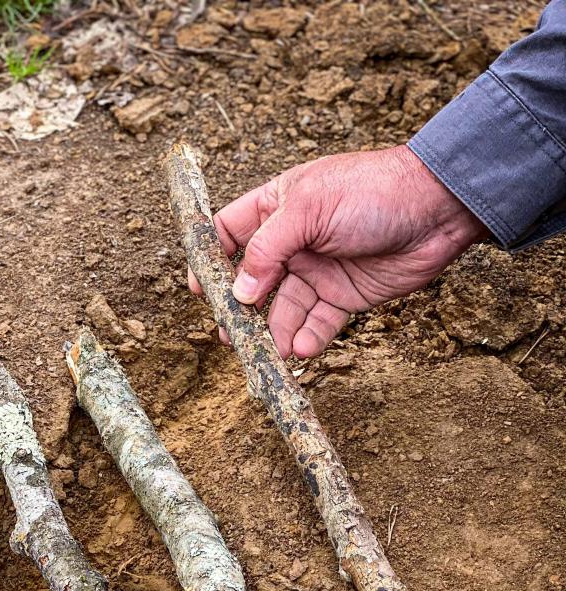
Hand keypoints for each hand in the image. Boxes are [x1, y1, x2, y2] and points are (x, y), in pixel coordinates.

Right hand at [189, 145, 485, 358]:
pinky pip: (316, 323)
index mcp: (277, 207)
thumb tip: (238, 292)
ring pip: (283, 310)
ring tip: (269, 352)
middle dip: (239, 310)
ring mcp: (317, 270)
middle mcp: (293, 241)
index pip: (229, 233)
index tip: (200, 289)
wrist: (437, 209)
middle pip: (252, 282)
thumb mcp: (309, 209)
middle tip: (231, 335)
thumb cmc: (372, 191)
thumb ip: (267, 249)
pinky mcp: (343, 296)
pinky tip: (302, 349)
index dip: (210, 259)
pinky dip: (307, 338)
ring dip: (274, 333)